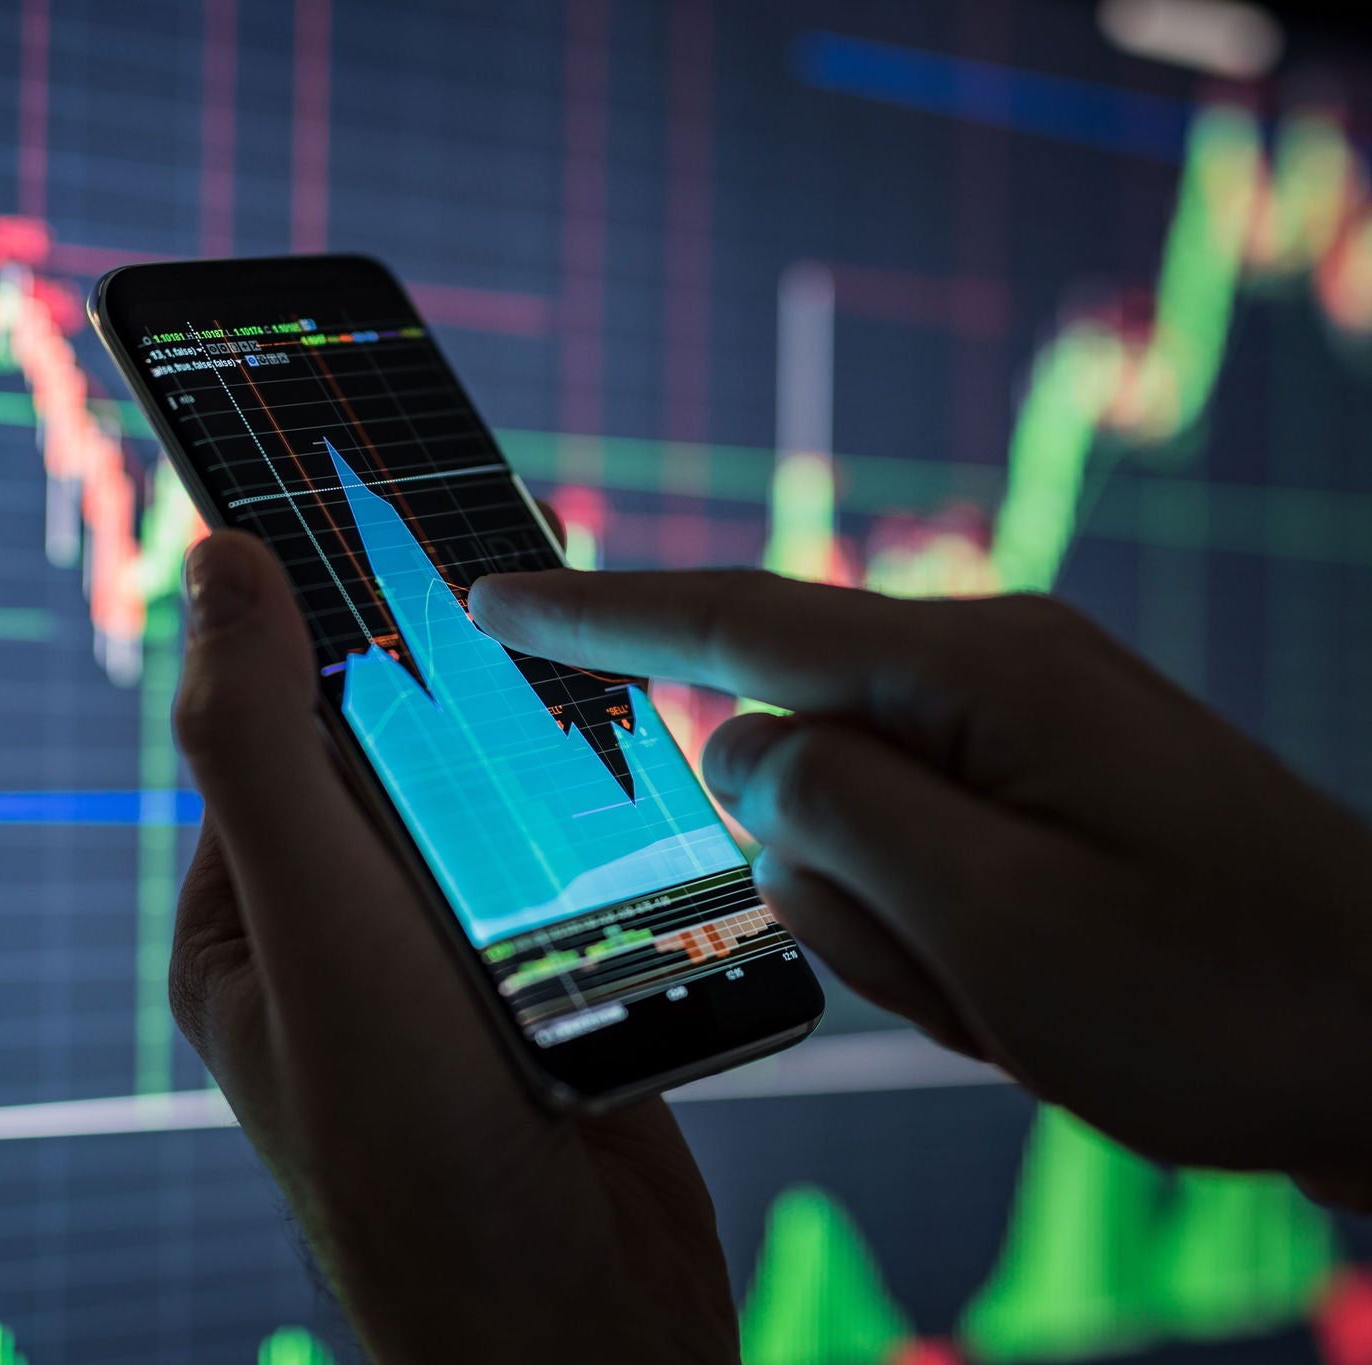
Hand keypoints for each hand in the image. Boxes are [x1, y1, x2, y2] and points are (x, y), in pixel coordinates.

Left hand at [171, 530, 736, 1361]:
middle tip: (519, 609)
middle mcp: (337, 944)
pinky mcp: (549, 1002)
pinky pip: (572, 876)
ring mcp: (446, 977)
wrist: (578, 1335)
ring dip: (541, 769)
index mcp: (246, 924)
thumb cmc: (418, 1151)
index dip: (326, 624)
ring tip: (588, 717)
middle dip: (457, 696)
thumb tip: (220, 564)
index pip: (277, 729)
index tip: (385, 510)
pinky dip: (605, 837)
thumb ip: (266, 749)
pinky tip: (646, 805)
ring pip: (496, 812)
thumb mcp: (319, 926)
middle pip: (400, 760)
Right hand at [468, 569, 1371, 1203]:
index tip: (488, 598)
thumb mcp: (995, 922)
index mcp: (974, 672)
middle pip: (793, 762)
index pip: (736, 621)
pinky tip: (1039, 993)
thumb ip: (831, 812)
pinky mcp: (1039, 797)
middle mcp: (990, 676)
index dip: (596, 617)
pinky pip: (914, 864)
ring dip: (901, 937)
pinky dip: (942, 945)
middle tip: (964, 976)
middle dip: (832, 888)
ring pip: (848, 833)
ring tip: (1023, 996)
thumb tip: (732, 743)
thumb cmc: (1219, 994)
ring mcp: (1020, 737)